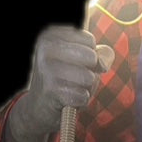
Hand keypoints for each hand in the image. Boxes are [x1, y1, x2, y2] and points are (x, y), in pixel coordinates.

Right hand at [6, 26, 113, 141]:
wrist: (38, 106)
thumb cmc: (66, 78)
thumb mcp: (83, 59)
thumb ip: (101, 54)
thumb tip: (102, 63)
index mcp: (51, 35)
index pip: (89, 40)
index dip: (90, 55)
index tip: (74, 63)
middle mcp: (46, 48)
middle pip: (91, 57)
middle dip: (90, 72)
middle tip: (74, 78)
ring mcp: (47, 69)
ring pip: (89, 77)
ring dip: (85, 87)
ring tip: (71, 88)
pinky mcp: (51, 90)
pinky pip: (83, 96)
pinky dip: (80, 100)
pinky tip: (67, 99)